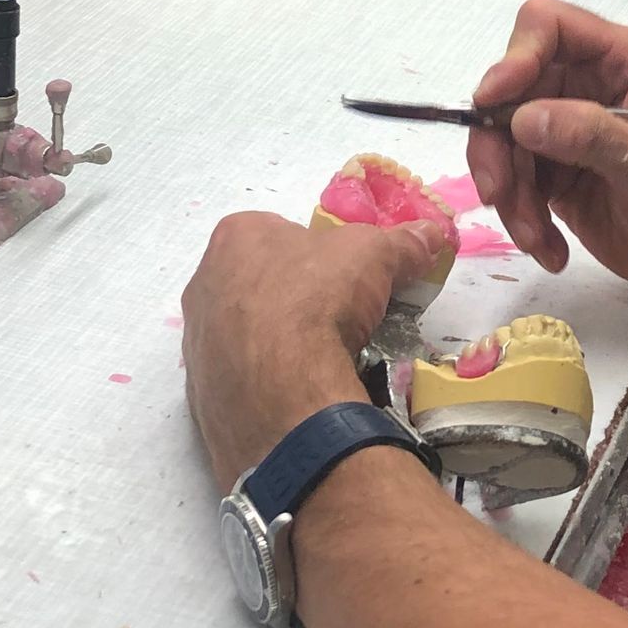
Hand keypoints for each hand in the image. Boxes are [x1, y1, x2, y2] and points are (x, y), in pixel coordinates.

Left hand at [182, 211, 447, 489]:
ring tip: (323, 361)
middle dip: (297, 297)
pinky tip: (300, 393)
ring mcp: (198, 343)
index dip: (319, 254)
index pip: (280, 233)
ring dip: (279, 343)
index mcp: (235, 239)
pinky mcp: (203, 394)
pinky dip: (268, 384)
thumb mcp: (374, 256)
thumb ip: (401, 244)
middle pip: (261, 283)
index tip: (347, 278)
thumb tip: (430, 234)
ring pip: (246, 334)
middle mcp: (204, 285)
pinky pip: (242, 381)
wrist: (281, 392)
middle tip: (338, 319)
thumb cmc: (317, 301)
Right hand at [467, 0, 627, 301]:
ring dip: (510, 193)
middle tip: (500, 193)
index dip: (514, 56)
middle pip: (509, 89)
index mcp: (621, 60)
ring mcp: (565, 126)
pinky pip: (512, 180)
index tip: (493, 102)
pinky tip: (548, 247)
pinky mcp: (552, 168)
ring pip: (502, 140)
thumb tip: (523, 117)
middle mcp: (587, 83)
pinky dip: (520, 216)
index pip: (549, 26)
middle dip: (498, 145)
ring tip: (537, 237)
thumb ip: (591, 136)